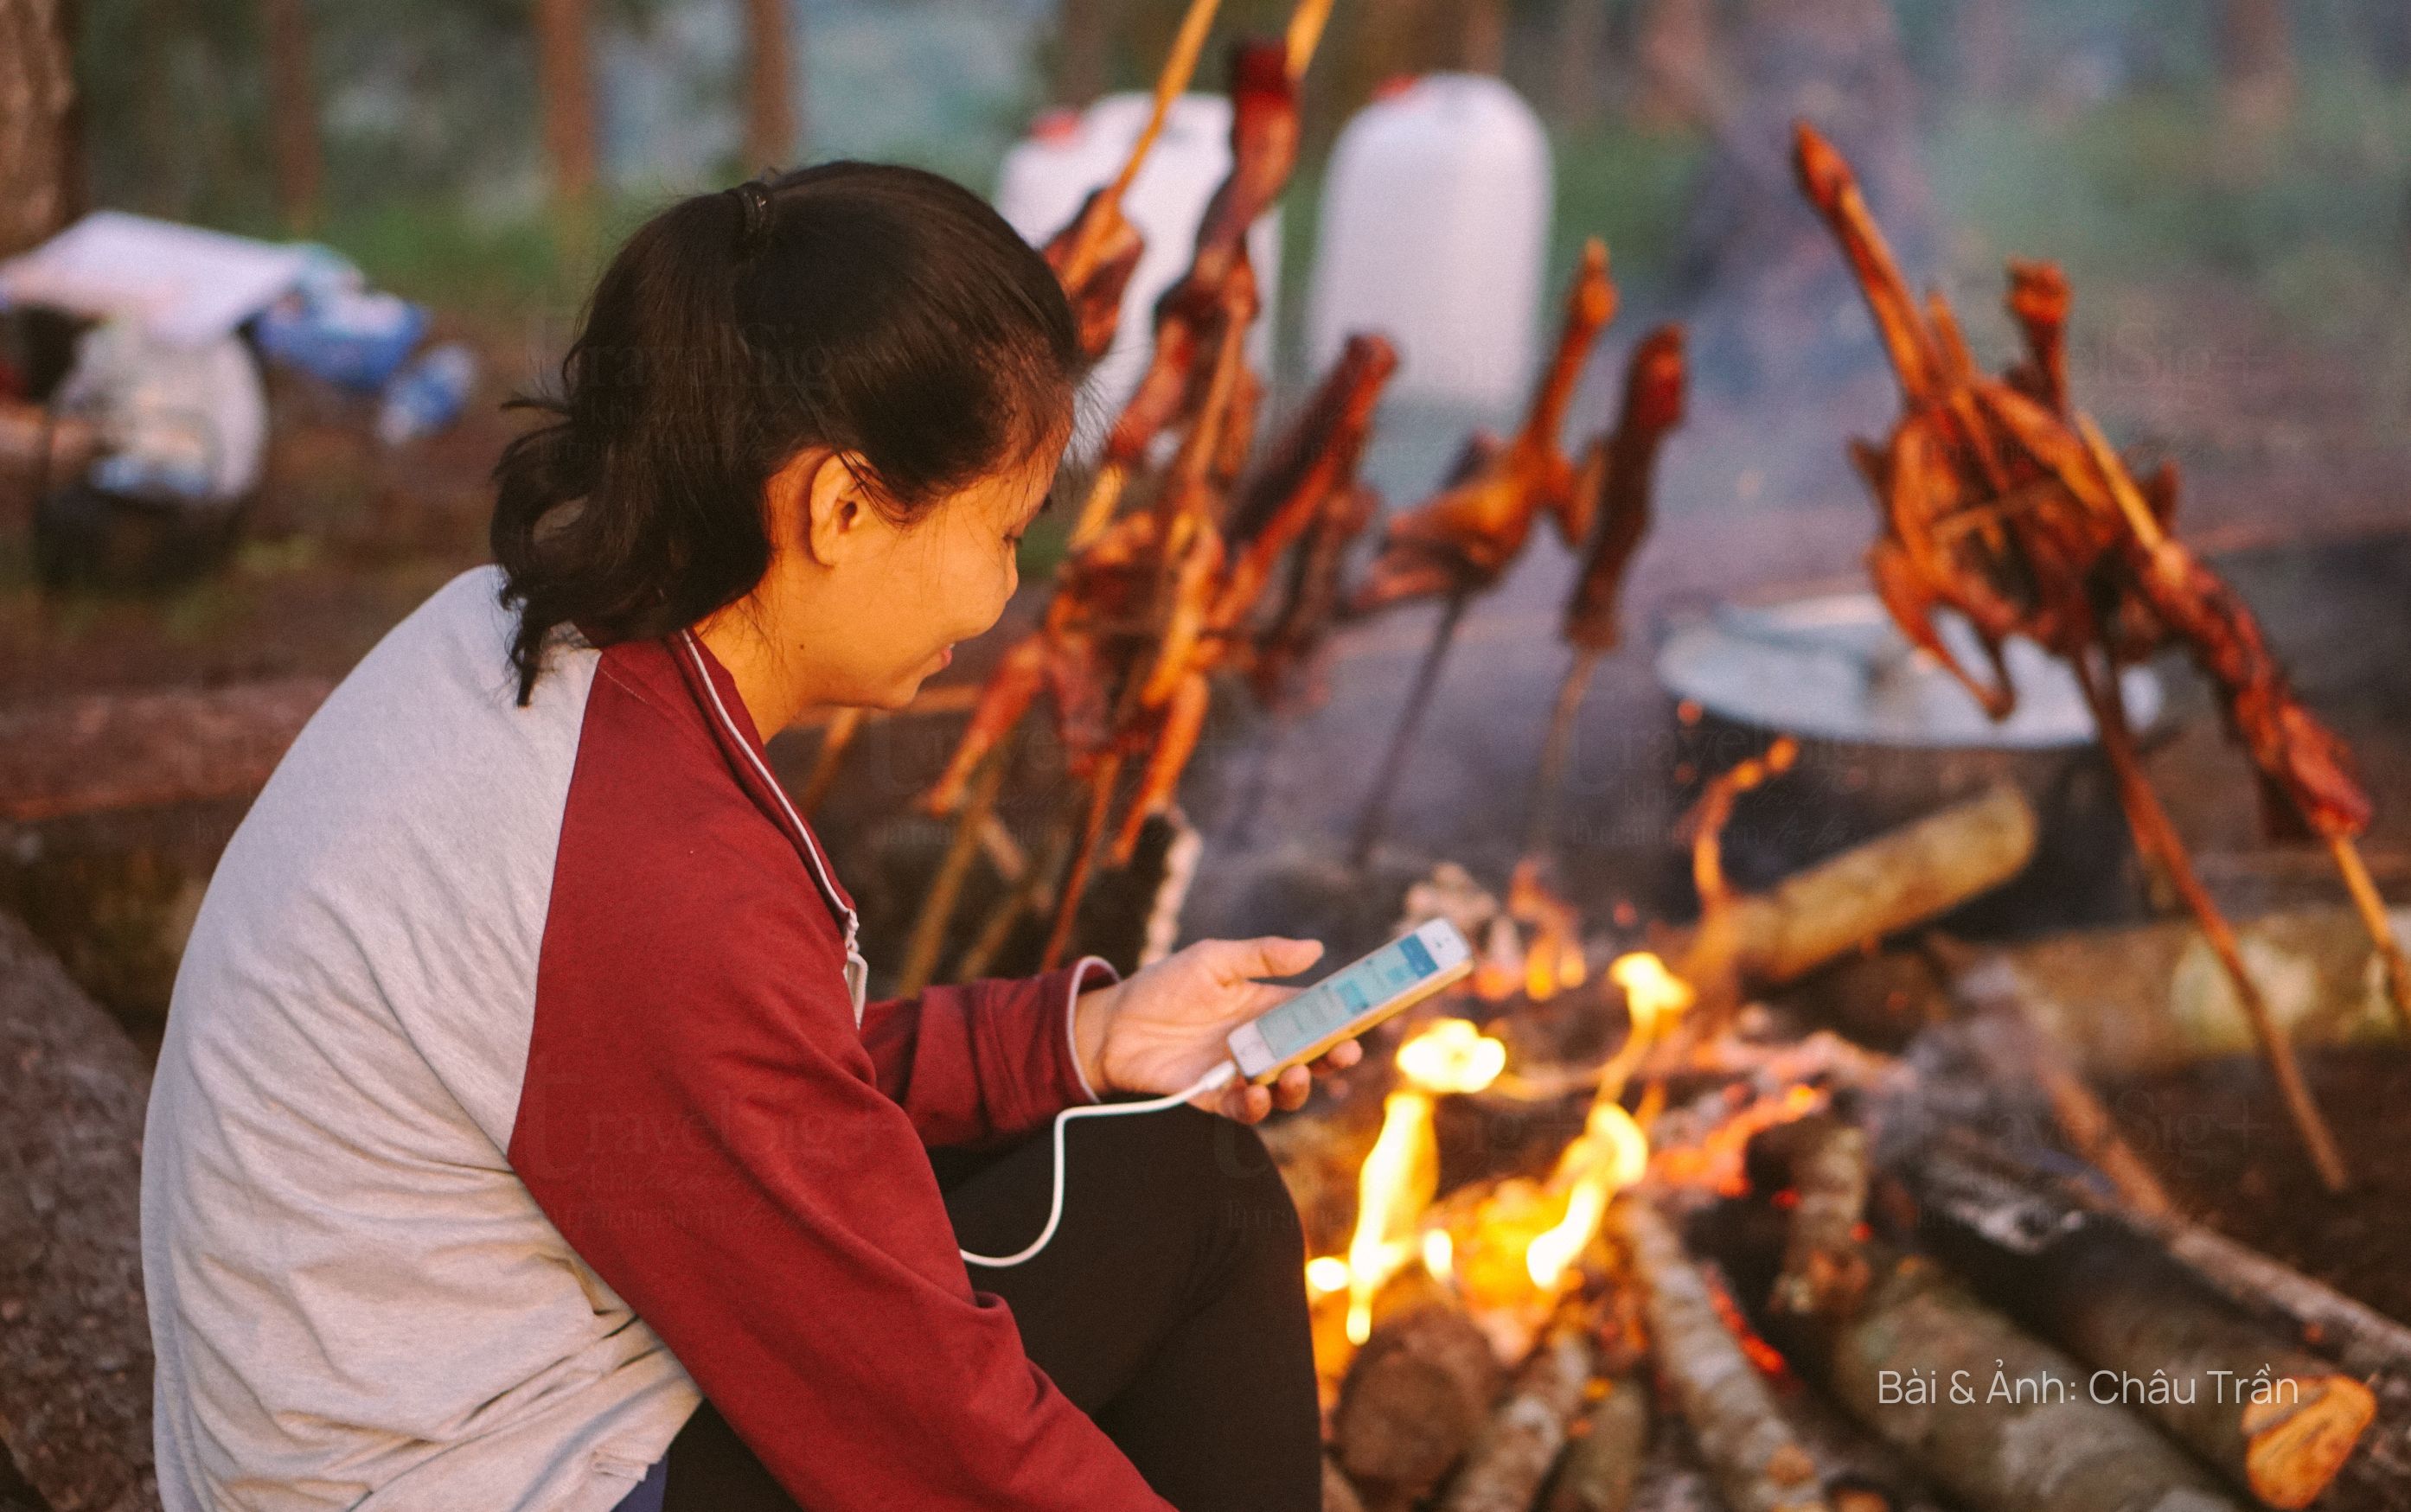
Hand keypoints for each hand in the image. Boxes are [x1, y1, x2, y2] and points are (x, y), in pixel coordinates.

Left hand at [1073, 937, 1362, 1122]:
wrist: (1113, 1024)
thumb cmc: (1164, 986)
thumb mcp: (1213, 960)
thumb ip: (1262, 956)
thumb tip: (1316, 948)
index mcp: (1268, 1007)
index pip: (1317, 1013)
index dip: (1346, 1016)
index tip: (1371, 1016)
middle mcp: (1262, 1043)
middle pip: (1312, 1056)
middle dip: (1334, 1057)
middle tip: (1344, 1052)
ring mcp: (1241, 1072)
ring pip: (1286, 1089)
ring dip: (1298, 1085)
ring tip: (1295, 1073)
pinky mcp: (1214, 1097)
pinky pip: (1243, 1109)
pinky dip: (1253, 1105)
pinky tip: (1252, 1092)